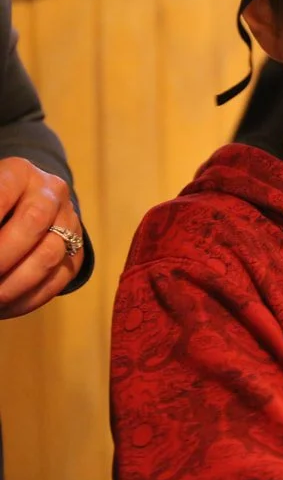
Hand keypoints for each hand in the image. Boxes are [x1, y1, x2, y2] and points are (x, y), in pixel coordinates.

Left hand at [0, 157, 82, 317]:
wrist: (24, 205)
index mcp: (20, 172)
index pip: (3, 193)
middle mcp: (52, 192)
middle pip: (33, 222)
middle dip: (1, 257)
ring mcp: (70, 222)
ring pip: (48, 256)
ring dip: (12, 285)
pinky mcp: (77, 252)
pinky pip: (58, 280)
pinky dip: (27, 300)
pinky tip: (3, 307)